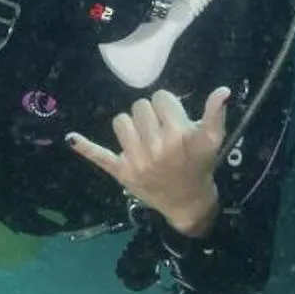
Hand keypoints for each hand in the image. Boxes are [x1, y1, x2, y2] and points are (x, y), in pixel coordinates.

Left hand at [67, 87, 228, 236]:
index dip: (167, 104)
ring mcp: (136, 160)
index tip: (173, 117)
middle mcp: (156, 147)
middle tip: (160, 129)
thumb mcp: (213, 140)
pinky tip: (71, 138)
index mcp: (179, 135)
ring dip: (132, 125)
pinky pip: (100, 156)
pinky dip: (85, 147)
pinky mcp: (122, 172)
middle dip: (150, 114)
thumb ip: (215, 114)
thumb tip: (223, 91)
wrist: (188, 202)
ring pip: (121, 121)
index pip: (161, 98)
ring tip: (144, 137)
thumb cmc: (200, 165)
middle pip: (140, 106)